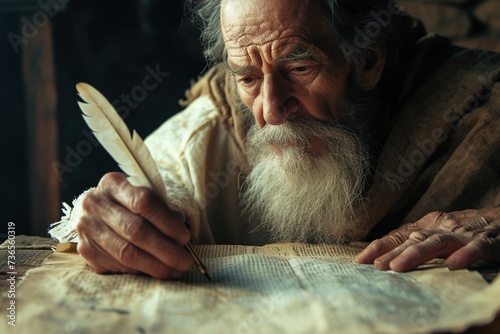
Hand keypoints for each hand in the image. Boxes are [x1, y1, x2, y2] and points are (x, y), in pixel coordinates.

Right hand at [75, 172, 193, 278]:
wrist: (96, 212)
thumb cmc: (129, 204)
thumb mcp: (144, 196)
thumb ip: (162, 211)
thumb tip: (181, 237)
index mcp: (113, 184)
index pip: (144, 202)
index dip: (167, 222)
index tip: (185, 237)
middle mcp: (95, 203)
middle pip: (135, 230)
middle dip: (165, 249)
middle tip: (185, 261)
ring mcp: (86, 227)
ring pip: (126, 252)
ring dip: (156, 265)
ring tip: (175, 271)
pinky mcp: (85, 250)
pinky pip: (117, 265)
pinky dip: (140, 271)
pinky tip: (155, 271)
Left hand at [355, 206, 499, 270]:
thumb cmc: (466, 230)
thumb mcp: (438, 233)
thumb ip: (417, 242)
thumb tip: (387, 257)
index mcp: (429, 225)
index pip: (400, 235)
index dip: (380, 246)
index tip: (360, 260)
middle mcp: (442, 227)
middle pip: (414, 239)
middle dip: (393, 252)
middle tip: (376, 266)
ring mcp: (464, 234)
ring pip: (437, 242)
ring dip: (416, 254)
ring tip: (398, 266)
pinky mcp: (488, 241)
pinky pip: (476, 248)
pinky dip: (465, 255)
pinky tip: (452, 265)